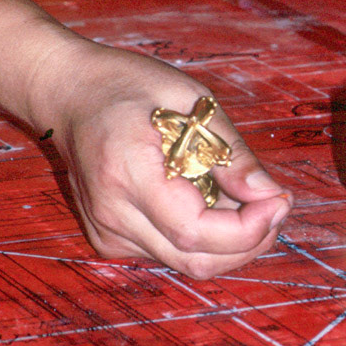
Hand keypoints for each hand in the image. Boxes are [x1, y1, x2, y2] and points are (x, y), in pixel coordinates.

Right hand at [45, 38, 290, 277]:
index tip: (279, 200)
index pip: (193, 231)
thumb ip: (229, 150)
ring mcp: (107, 233)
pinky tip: (209, 201)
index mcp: (126, 173)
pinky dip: (201, 237)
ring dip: (230, 241)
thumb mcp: (187, 98)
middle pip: (196, 260)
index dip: (246, 229)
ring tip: (250, 199)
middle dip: (250, 241)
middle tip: (277, 203)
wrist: (65, 92)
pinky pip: (169, 251)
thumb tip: (270, 195)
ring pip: (186, 262)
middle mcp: (112, 215)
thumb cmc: (125, 83)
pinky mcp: (109, 240)